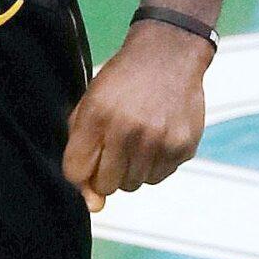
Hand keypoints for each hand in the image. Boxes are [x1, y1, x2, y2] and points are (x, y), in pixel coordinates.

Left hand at [63, 20, 208, 213]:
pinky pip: (159, 176)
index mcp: (97, 117)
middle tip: (115, 148)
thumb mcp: (90, 102)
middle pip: (106, 185)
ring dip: (131, 169)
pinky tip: (156, 137)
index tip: (88, 163)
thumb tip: (93, 204)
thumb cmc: (123, 81)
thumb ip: (79, 148)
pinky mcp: (183, 147)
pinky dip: (154, 164)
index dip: (80, 173)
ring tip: (137, 139)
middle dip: (106, 172)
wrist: (168, 54)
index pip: (76, 173)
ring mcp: (159, 140)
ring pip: (134, 184)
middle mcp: (128, 130)